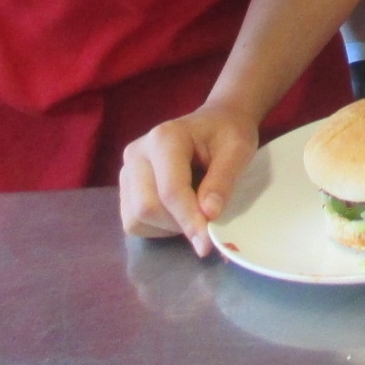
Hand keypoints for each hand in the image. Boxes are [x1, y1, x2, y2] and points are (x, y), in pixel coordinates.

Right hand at [119, 103, 260, 257]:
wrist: (216, 121)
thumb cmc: (229, 133)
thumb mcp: (238, 150)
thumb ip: (223, 180)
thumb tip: (208, 215)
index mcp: (164, 138)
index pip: (170, 190)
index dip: (189, 219)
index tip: (207, 243)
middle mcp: (136, 153)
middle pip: (147, 207)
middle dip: (179, 224)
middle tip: (207, 223)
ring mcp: (127, 171)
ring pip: (137, 218)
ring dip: (168, 227)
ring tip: (195, 211)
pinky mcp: (125, 188)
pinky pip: (133, 222)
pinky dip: (157, 227)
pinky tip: (179, 212)